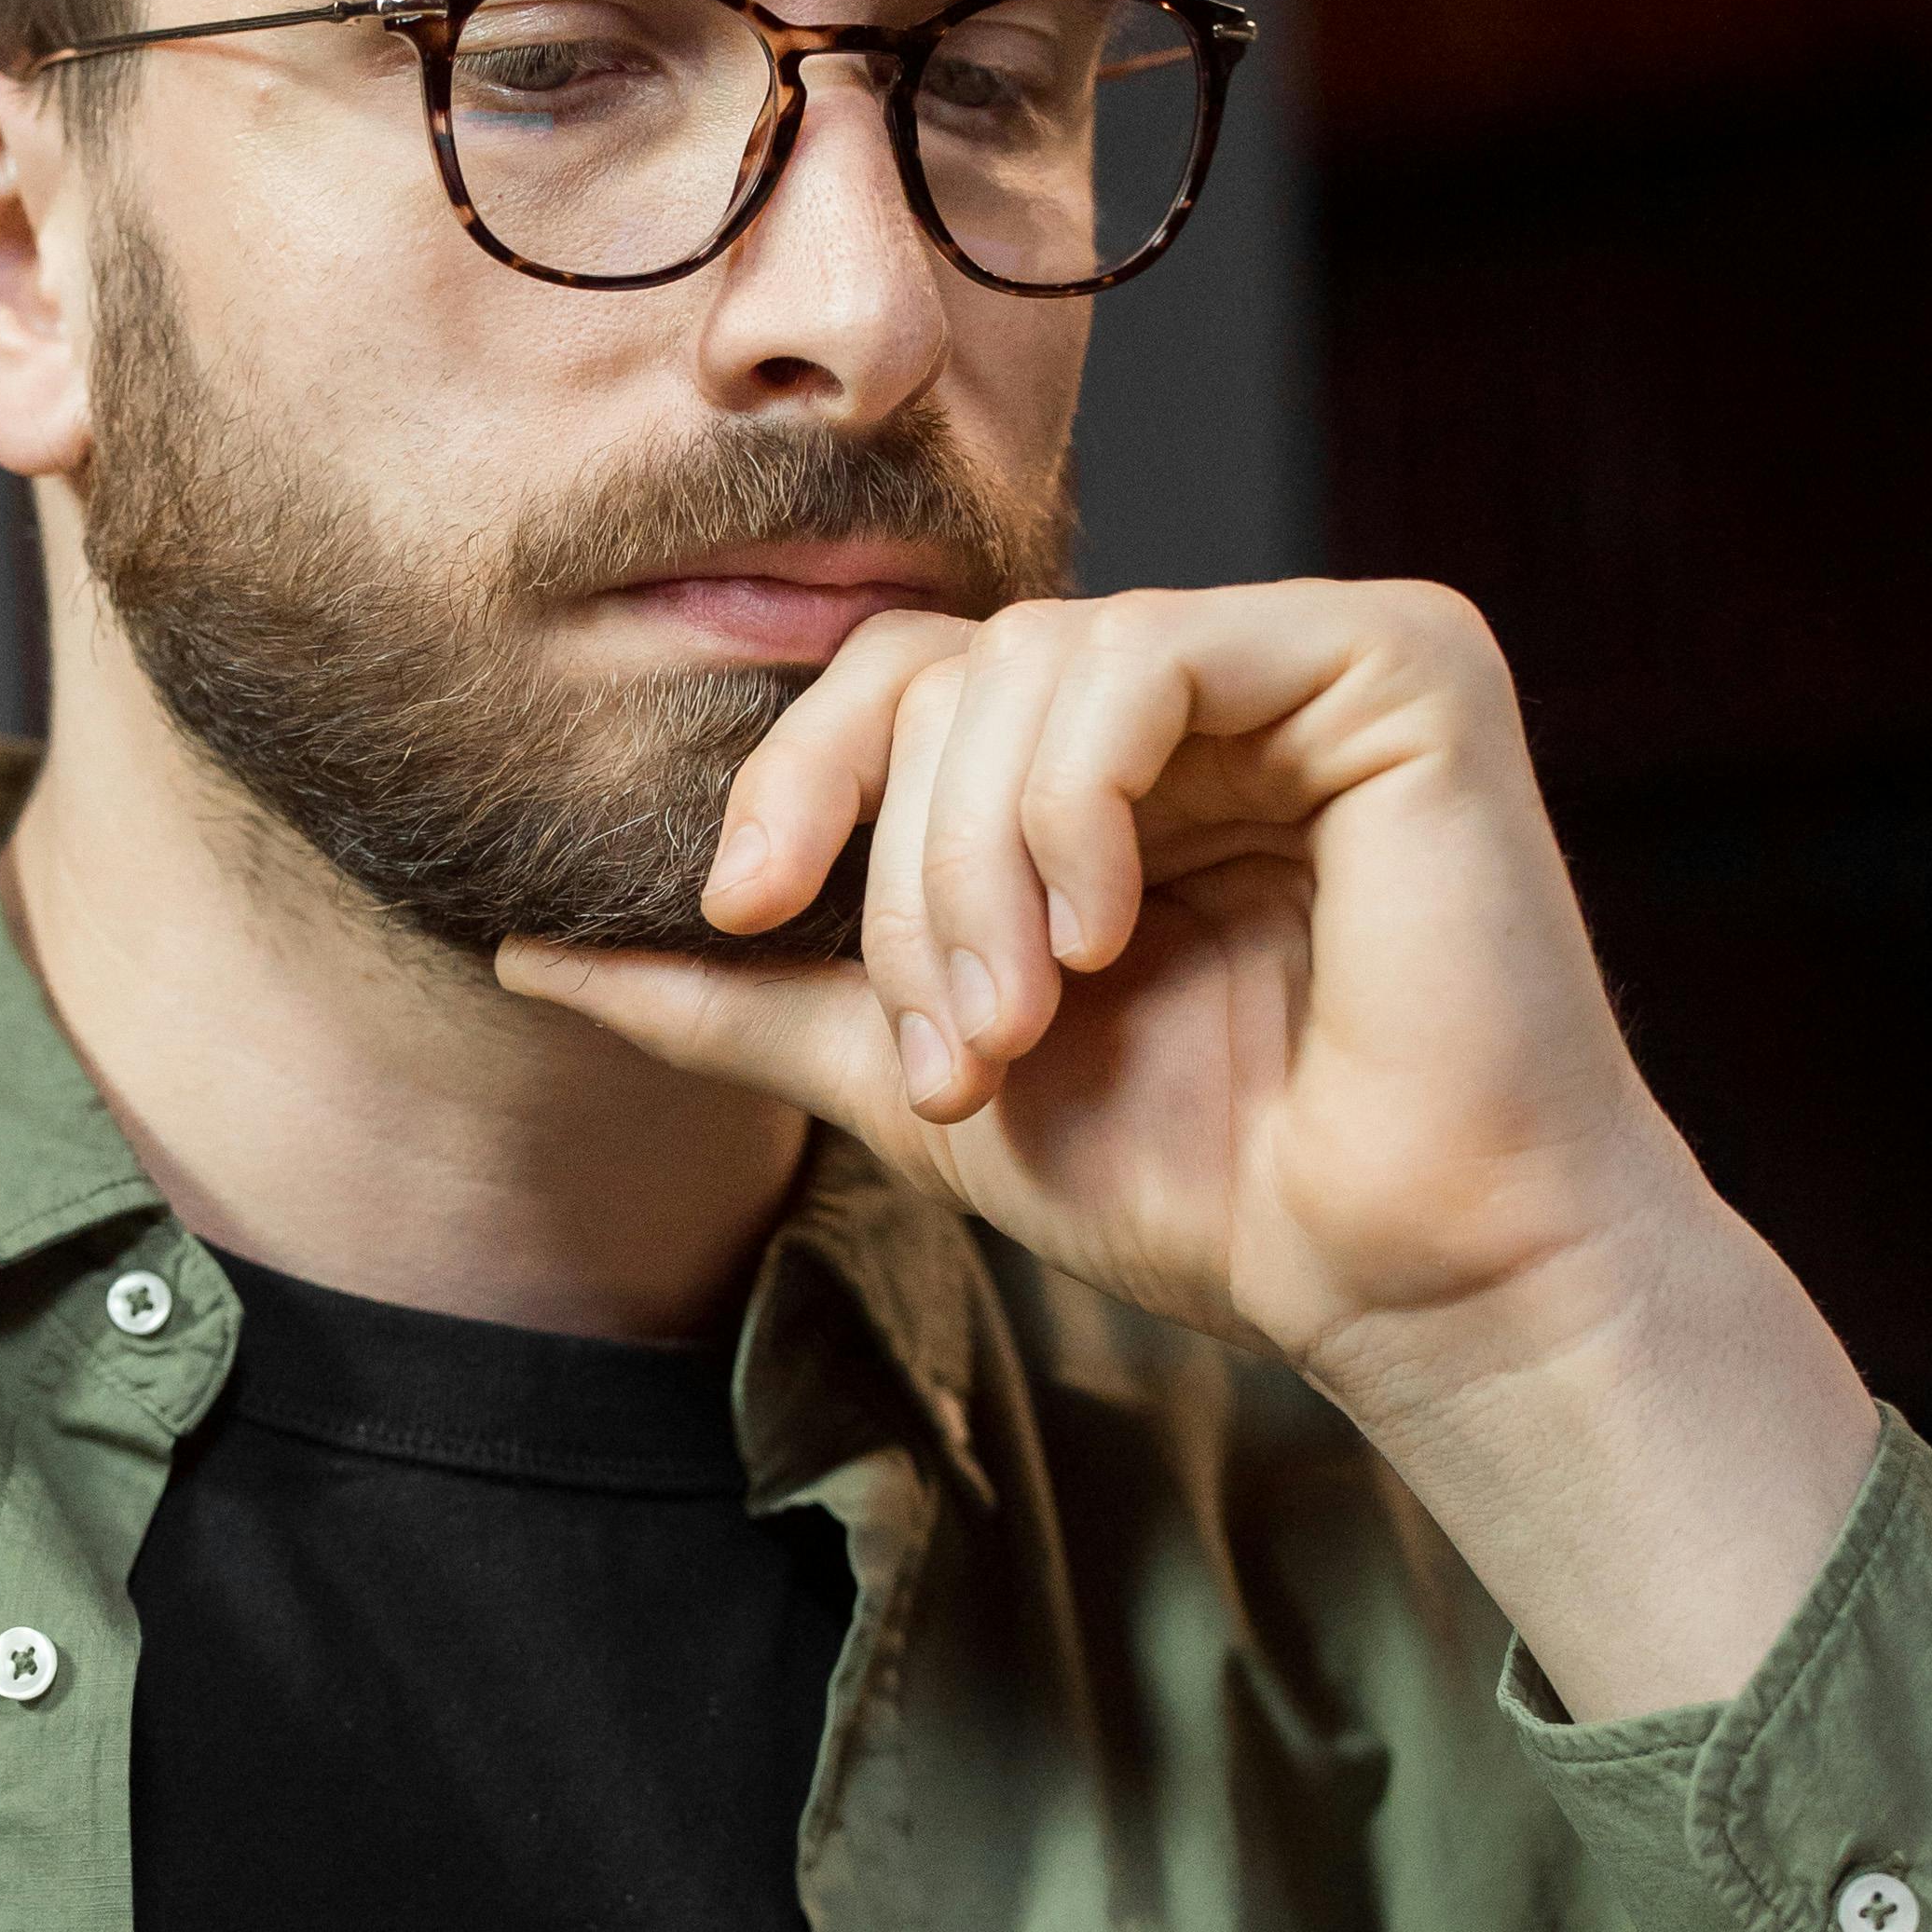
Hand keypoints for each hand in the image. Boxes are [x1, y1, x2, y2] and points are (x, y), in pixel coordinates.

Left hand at [496, 579, 1879, 1718]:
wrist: (1400, 1278)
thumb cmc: (1209, 1187)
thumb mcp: (919, 1080)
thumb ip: (745, 1003)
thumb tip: (531, 951)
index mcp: (1108, 759)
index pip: (898, 683)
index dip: (795, 780)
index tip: (737, 912)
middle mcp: (1210, 684)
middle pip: (947, 669)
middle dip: (902, 871)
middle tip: (947, 1046)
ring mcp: (1307, 658)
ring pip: (1035, 663)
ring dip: (981, 861)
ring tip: (1021, 1020)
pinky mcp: (1401, 661)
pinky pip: (1159, 653)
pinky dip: (1083, 794)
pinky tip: (1101, 930)